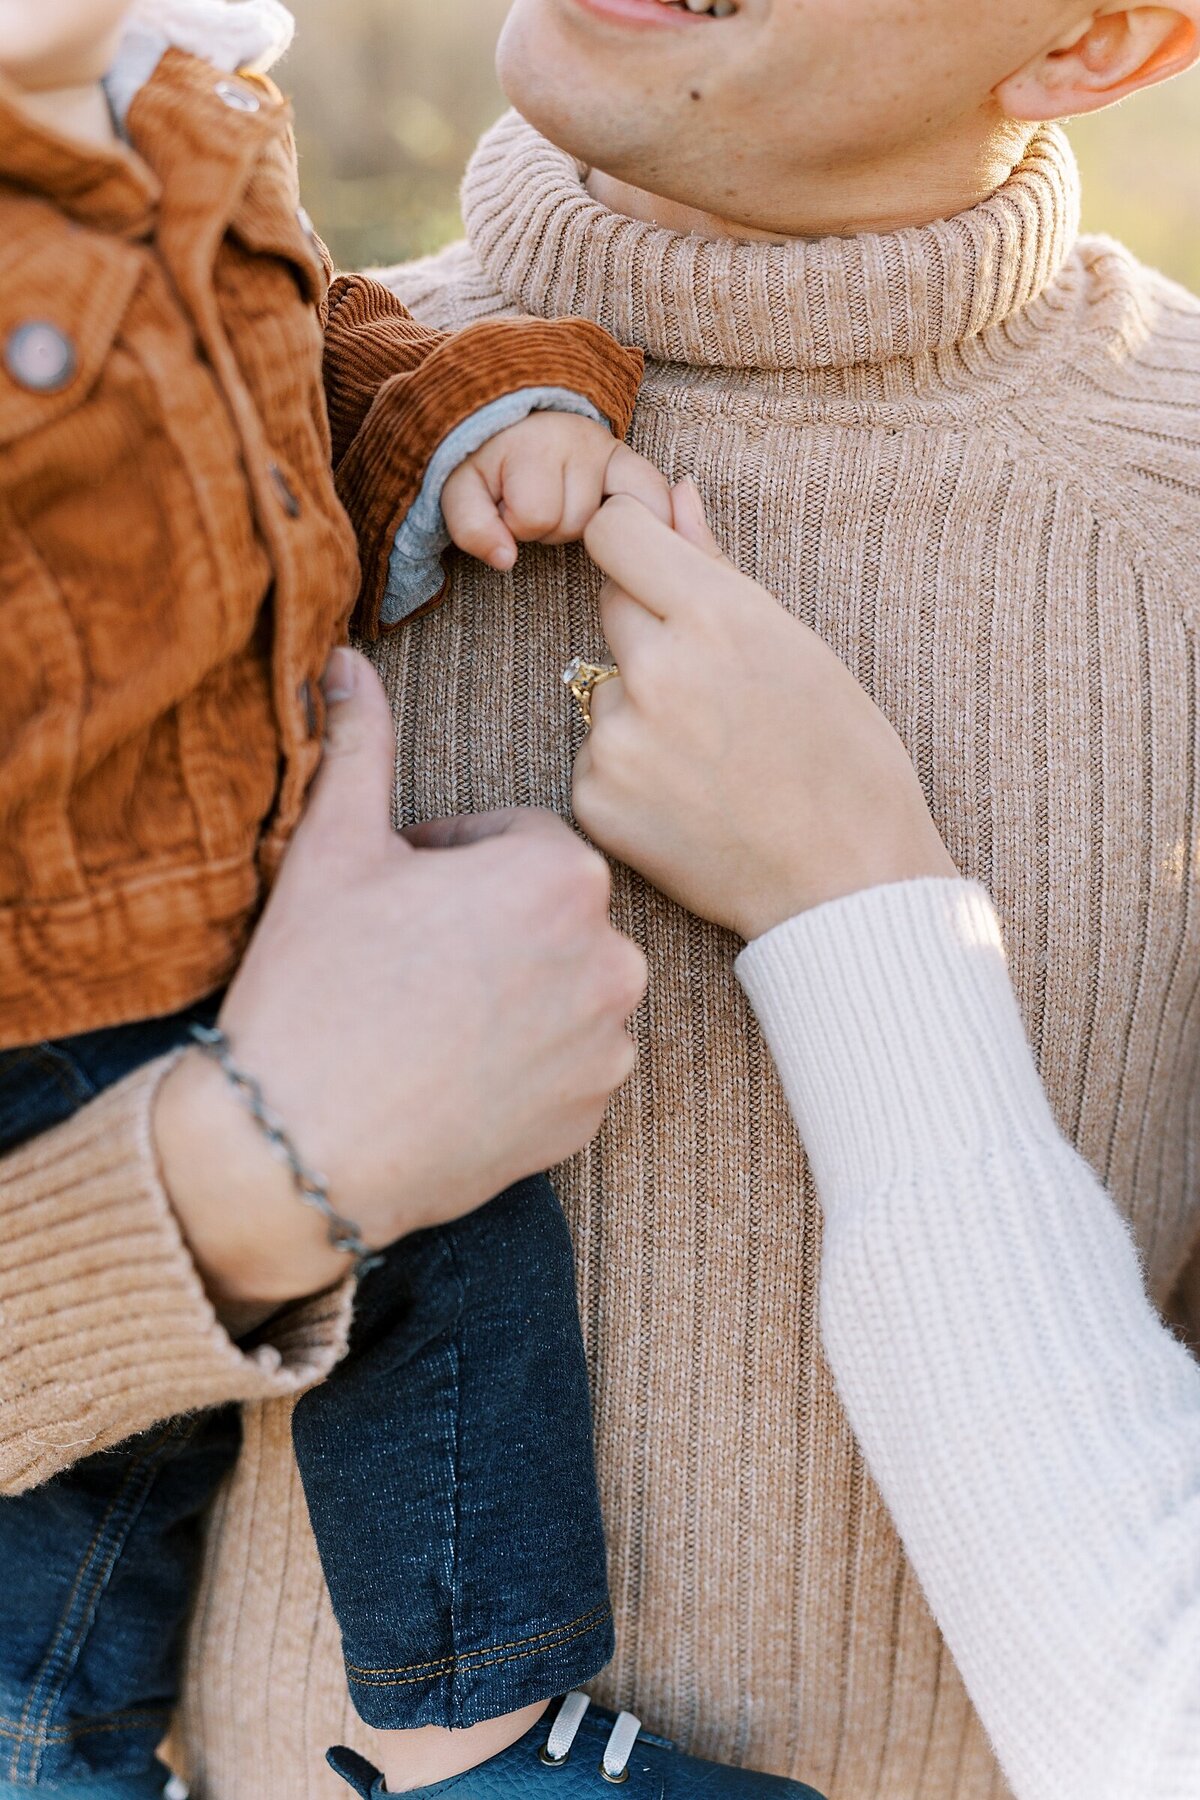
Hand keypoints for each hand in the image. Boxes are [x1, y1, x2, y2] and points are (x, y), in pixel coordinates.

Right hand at [156, 650, 646, 1309]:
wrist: (298, 1149)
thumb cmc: (314, 988)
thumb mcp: (333, 852)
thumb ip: (359, 746)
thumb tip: (347, 663)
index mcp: (561, 874)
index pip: (521, 840)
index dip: (452, 863)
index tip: (400, 897)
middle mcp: (611, 955)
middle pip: (552, 913)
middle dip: (492, 923)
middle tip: (411, 960)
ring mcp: (608, 1044)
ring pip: (567, 987)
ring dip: (517, 989)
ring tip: (431, 1019)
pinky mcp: (592, 1116)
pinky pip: (571, 1065)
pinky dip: (529, 1063)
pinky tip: (456, 1073)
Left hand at [440, 411, 671, 571]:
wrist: (512, 416)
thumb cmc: (487, 463)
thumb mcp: (461, 492)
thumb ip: (472, 528)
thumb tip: (505, 561)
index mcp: (533, 444)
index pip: (535, 515)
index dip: (516, 524)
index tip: (505, 506)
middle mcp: (579, 438)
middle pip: (574, 523)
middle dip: (550, 527)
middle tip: (535, 503)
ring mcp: (612, 449)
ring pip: (610, 522)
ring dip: (583, 526)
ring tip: (562, 503)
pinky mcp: (633, 461)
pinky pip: (655, 497)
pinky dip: (646, 517)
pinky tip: (625, 524)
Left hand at [572, 483, 956, 941]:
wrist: (844, 886)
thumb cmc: (845, 763)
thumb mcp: (798, 646)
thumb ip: (716, 564)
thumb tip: (672, 491)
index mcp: (717, 616)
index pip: (614, 533)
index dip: (633, 543)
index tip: (653, 565)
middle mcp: (658, 668)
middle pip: (612, 608)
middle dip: (653, 632)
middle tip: (717, 692)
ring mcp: (621, 738)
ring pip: (606, 690)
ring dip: (642, 709)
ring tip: (712, 760)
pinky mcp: (595, 798)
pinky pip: (596, 758)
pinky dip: (630, 774)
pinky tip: (687, 801)